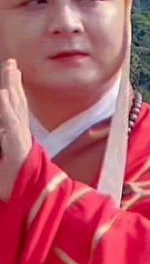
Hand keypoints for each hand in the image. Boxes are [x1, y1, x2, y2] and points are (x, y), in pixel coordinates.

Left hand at [0, 60, 31, 202]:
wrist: (33, 202)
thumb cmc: (15, 186)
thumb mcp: (2, 165)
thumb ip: (5, 151)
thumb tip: (8, 137)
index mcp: (16, 136)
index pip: (14, 108)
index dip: (13, 89)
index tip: (12, 70)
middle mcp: (19, 134)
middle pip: (16, 102)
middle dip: (12, 82)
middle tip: (11, 62)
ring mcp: (19, 139)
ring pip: (14, 108)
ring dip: (11, 88)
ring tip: (10, 69)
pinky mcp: (16, 146)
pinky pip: (10, 123)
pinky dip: (7, 108)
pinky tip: (4, 93)